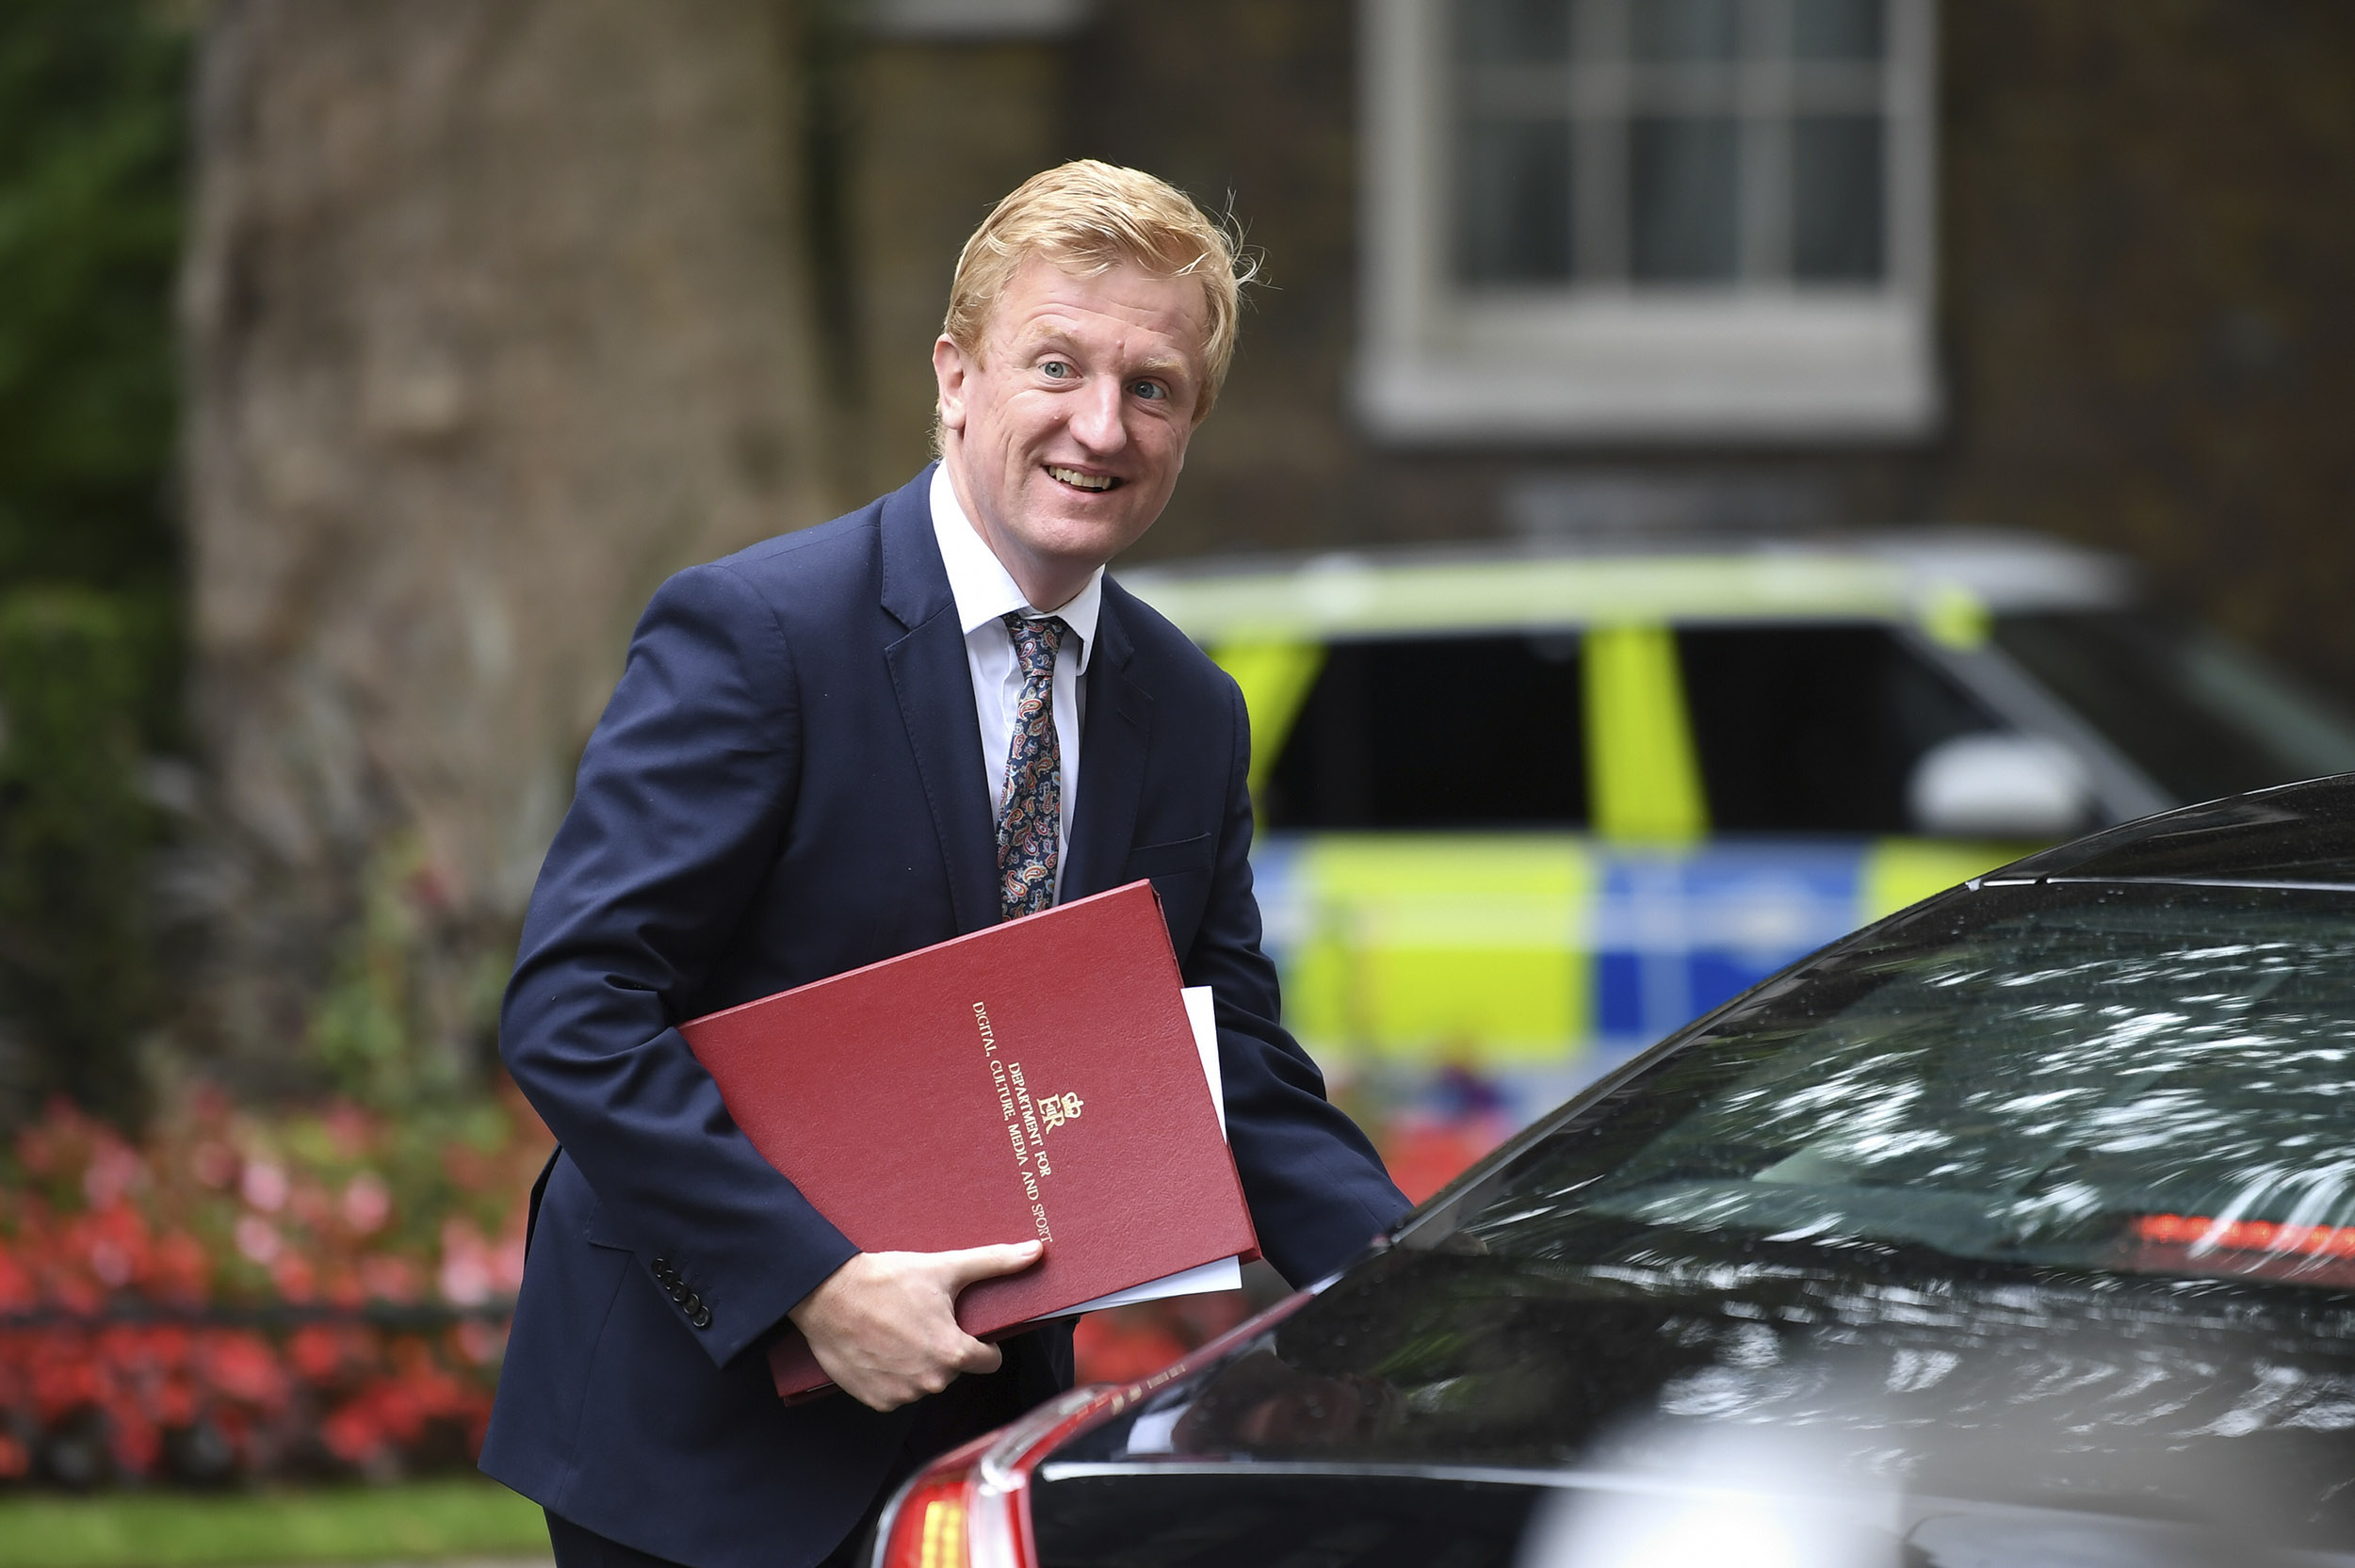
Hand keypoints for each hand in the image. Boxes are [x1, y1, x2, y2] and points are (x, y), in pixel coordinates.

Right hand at [787, 1241, 1043, 1410]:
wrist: (827, 1294)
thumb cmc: (887, 1280)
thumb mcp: (945, 1268)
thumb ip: (994, 1264)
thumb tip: (1036, 1252)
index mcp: (953, 1353)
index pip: (988, 1360)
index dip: (982, 1342)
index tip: (966, 1327)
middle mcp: (931, 1381)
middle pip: (955, 1369)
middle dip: (945, 1348)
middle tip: (924, 1320)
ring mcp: (901, 1395)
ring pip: (926, 1382)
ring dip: (918, 1363)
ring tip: (900, 1331)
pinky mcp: (875, 1401)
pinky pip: (897, 1393)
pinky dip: (893, 1376)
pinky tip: (882, 1349)